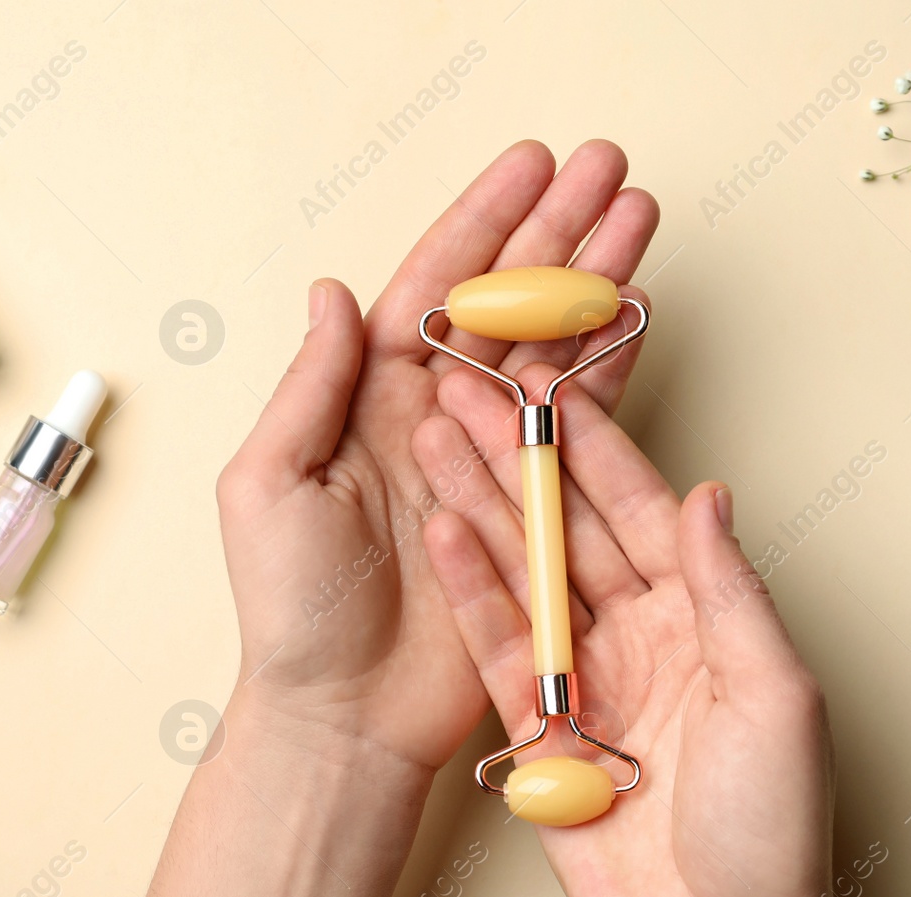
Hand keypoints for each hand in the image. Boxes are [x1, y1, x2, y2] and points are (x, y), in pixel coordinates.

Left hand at [216, 139, 658, 771]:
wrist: (343, 716)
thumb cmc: (291, 611)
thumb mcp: (269, 485)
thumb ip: (310, 386)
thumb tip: (333, 291)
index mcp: (367, 399)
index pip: (433, 289)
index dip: (483, 225)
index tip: (533, 167)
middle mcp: (432, 417)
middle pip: (504, 303)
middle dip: (558, 233)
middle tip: (609, 169)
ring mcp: (486, 460)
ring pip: (549, 350)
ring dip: (595, 284)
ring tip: (640, 220)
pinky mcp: (528, 509)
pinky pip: (574, 428)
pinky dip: (609, 372)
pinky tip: (638, 316)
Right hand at [413, 370, 880, 896]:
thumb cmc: (769, 828)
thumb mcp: (773, 693)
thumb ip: (729, 590)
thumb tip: (708, 494)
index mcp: (704, 613)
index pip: (638, 507)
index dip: (592, 444)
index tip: (550, 382)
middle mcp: (642, 632)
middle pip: (567, 527)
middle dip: (516, 457)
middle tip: (467, 392)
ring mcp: (584, 674)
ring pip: (522, 572)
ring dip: (477, 506)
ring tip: (431, 440)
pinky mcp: (536, 724)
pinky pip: (495, 644)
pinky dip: (466, 590)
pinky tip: (436, 532)